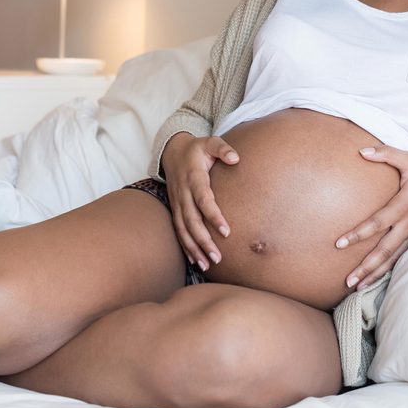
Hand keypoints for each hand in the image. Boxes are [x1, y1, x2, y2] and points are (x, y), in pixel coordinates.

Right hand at [161, 132, 239, 271]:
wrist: (172, 152)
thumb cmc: (196, 149)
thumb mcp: (210, 142)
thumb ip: (223, 148)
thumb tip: (235, 158)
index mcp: (193, 178)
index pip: (203, 200)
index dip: (213, 216)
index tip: (226, 232)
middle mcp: (183, 193)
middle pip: (192, 221)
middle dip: (203, 241)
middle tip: (218, 257)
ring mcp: (177, 203)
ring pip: (183, 230)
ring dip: (194, 248)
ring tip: (207, 265)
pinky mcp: (175, 209)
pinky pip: (178, 231)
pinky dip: (186, 247)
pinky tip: (195, 261)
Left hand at [336, 145, 407, 290]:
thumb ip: (386, 153)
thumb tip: (361, 151)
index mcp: (404, 205)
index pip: (377, 223)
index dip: (358, 234)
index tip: (339, 243)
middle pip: (384, 250)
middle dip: (365, 267)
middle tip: (347, 281)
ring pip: (393, 259)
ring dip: (375, 275)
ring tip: (357, 288)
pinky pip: (403, 259)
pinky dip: (388, 271)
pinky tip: (375, 282)